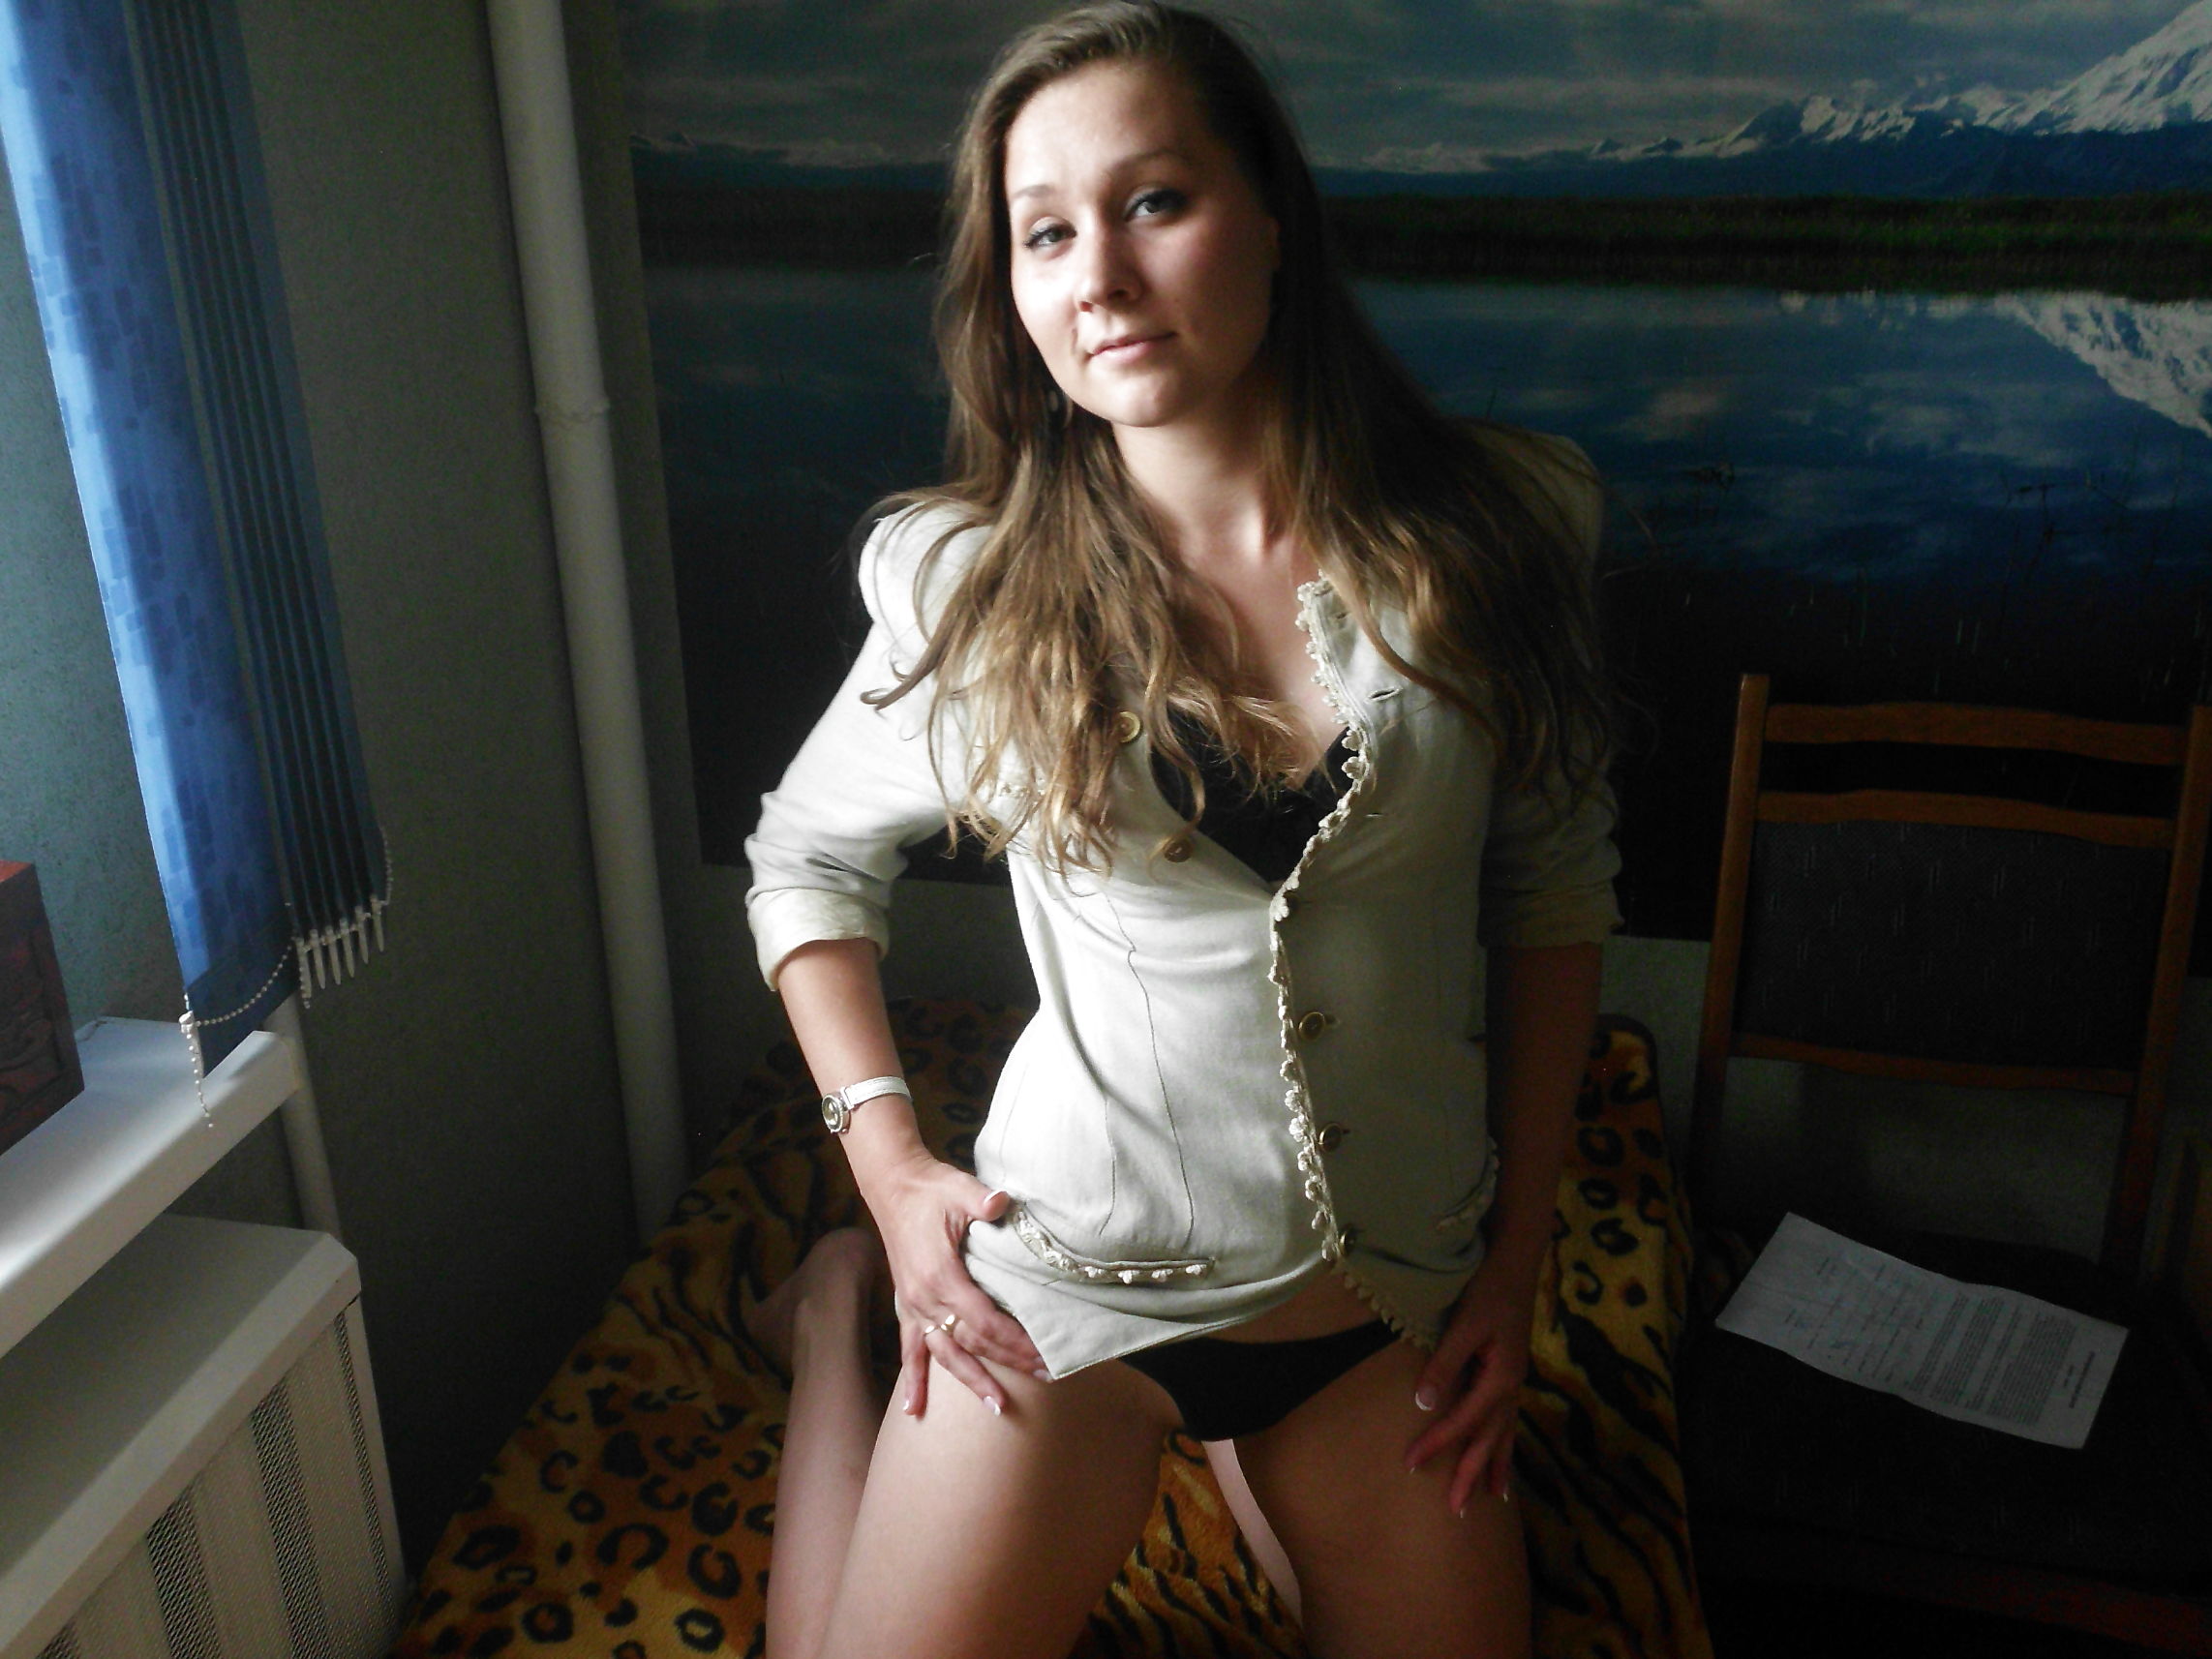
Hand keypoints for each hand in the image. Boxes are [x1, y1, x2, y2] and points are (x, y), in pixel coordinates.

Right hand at [867, 1151, 1045, 1418]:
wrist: (894, 1187)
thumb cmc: (932, 1189)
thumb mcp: (959, 1189)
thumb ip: (981, 1200)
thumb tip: (1002, 1202)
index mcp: (942, 1275)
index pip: (985, 1321)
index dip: (1014, 1340)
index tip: (1043, 1353)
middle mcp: (925, 1299)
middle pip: (973, 1342)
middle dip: (1009, 1362)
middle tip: (1045, 1376)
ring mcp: (914, 1306)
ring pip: (946, 1355)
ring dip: (972, 1381)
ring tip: (998, 1407)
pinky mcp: (906, 1306)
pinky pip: (909, 1350)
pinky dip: (912, 1381)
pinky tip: (913, 1412)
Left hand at [1402, 1250, 1537, 1513]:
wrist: (1515, 1263)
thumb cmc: (1487, 1289)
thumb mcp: (1464, 1324)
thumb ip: (1444, 1364)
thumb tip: (1423, 1403)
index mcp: (1501, 1377)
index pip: (1462, 1420)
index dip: (1436, 1442)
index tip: (1410, 1463)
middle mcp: (1512, 1387)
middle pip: (1489, 1440)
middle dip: (1471, 1475)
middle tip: (1455, 1512)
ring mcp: (1514, 1382)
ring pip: (1503, 1435)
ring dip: (1494, 1467)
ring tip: (1489, 1500)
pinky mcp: (1510, 1374)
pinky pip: (1507, 1420)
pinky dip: (1503, 1444)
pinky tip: (1501, 1455)